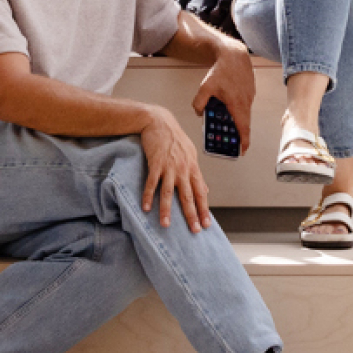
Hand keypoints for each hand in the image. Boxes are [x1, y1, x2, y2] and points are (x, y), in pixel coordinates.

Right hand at [138, 105, 212, 233]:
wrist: (159, 121)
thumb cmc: (175, 138)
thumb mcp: (190, 154)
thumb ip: (197, 173)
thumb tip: (206, 189)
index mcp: (192, 168)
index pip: (200, 192)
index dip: (204, 209)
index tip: (206, 224)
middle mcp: (183, 169)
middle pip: (188, 196)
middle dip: (191, 214)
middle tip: (194, 230)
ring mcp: (169, 166)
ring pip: (169, 192)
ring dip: (167, 210)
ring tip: (166, 225)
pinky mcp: (155, 163)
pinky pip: (152, 183)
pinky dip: (148, 196)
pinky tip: (146, 208)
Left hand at [192, 41, 254, 154]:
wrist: (234, 55)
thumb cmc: (222, 70)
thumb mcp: (205, 87)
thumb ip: (199, 103)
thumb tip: (199, 113)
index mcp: (237, 105)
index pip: (243, 129)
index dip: (243, 142)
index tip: (242, 151)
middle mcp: (246, 103)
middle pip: (243, 124)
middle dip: (236, 134)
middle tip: (228, 140)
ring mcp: (249, 97)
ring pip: (243, 114)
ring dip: (236, 120)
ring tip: (223, 122)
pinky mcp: (249, 92)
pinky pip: (244, 105)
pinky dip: (237, 110)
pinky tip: (226, 105)